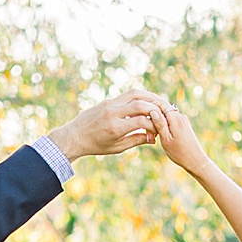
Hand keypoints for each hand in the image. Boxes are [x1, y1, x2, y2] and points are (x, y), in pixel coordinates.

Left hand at [49, 91, 168, 162]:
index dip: (154, 125)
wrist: (75, 136)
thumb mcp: (117, 147)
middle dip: (157, 106)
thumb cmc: (96, 146)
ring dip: (150, 96)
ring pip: (135, 93)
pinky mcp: (108, 100)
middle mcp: (113, 113)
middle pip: (140, 103)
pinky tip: (147, 103)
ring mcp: (109, 104)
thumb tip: (154, 137)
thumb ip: (136, 140)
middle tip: (166, 111)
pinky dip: (139, 97)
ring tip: (160, 103)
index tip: (159, 131)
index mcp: (115, 128)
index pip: (142, 121)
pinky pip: (127, 95)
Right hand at [148, 100, 211, 175]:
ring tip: (153, 135)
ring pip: (166, 115)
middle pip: (162, 108)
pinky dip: (164, 125)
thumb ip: (160, 124)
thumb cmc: (180, 153)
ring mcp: (183, 120)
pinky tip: (161, 135)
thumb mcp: (166, 140)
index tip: (141, 116)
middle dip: (153, 116)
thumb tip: (152, 110)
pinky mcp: (184, 124)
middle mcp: (181, 116)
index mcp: (176, 118)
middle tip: (148, 132)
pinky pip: (170, 120)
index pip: (159, 104)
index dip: (149, 108)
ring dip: (158, 122)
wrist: (196, 161)